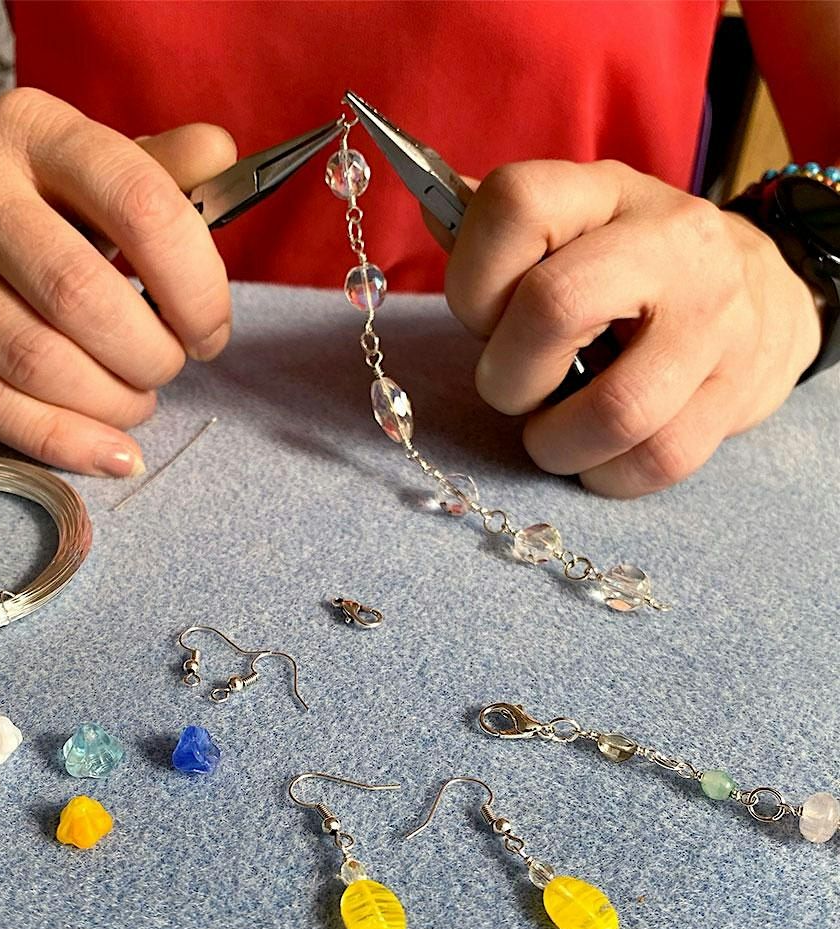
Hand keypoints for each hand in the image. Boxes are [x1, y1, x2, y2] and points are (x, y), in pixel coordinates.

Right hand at [0, 88, 236, 475]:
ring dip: (111, 401)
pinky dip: (64, 440)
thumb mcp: (90, 160)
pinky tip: (112, 452)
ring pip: (35, 360)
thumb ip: (162, 168)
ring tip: (138, 399)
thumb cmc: (27, 192)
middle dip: (151, 354)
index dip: (198, 287)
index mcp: (36, 131)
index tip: (210, 330)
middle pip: (82, 296)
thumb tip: (223, 155)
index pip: (142, 208)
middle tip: (170, 365)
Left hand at [432, 160, 821, 496]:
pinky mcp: (738, 391)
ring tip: (551, 436)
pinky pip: (659, 459)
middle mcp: (668, 243)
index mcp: (604, 193)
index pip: (516, 204)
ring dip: (555, 445)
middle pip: (554, 307)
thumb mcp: (573, 226)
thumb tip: (426, 203)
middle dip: (506, 376)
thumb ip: (500, 229)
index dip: (472, 279)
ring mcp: (713, 320)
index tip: (481, 320)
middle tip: (512, 389)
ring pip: (615, 410)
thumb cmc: (630, 268)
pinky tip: (597, 458)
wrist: (760, 295)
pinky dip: (607, 476)